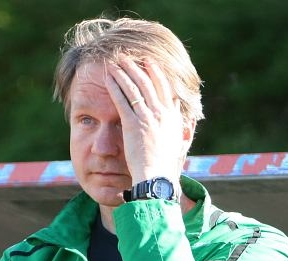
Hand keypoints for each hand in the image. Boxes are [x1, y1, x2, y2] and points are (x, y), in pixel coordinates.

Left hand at [104, 58, 189, 182]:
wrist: (157, 177)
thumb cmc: (164, 164)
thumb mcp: (175, 140)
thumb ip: (177, 122)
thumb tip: (179, 109)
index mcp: (172, 116)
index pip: (164, 88)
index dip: (156, 73)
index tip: (149, 62)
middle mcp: (161, 113)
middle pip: (148, 83)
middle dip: (137, 67)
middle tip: (128, 56)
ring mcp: (147, 117)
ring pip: (134, 88)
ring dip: (124, 72)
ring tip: (116, 62)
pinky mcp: (132, 124)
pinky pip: (122, 100)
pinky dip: (115, 86)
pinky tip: (108, 77)